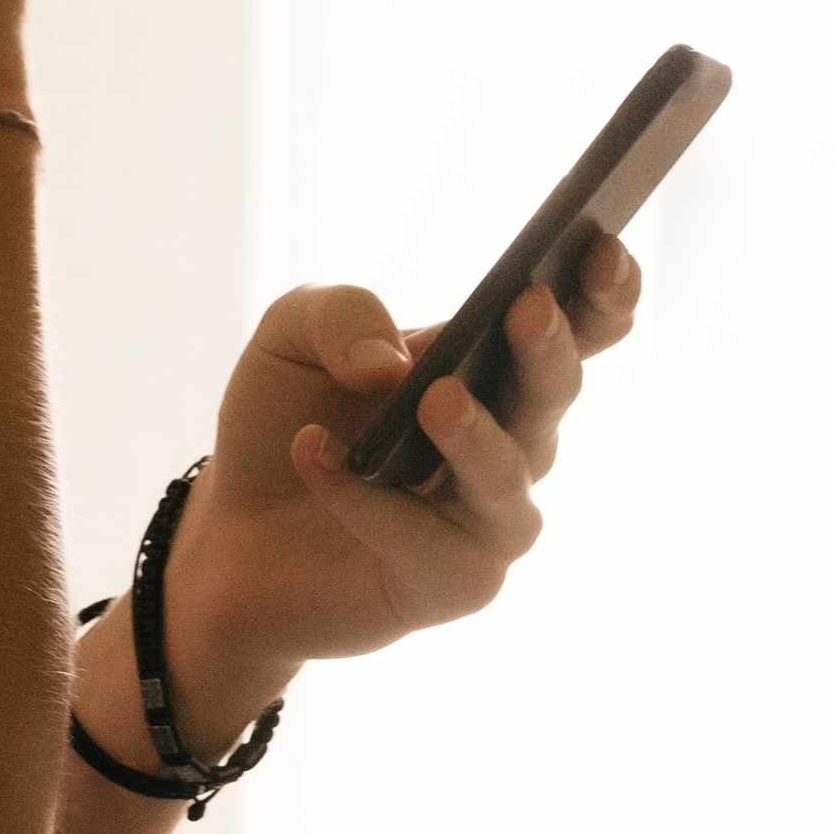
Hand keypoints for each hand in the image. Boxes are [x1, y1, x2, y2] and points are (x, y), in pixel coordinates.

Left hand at [150, 238, 646, 707]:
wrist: (229, 529)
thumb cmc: (287, 416)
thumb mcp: (293, 335)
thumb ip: (340, 316)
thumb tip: (389, 361)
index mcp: (495, 367)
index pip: (580, 326)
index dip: (604, 293)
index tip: (603, 249)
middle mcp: (512, 441)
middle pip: (554, 392)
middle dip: (548, 349)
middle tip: (528, 307)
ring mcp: (489, 519)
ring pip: (509, 479)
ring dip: (477, 438)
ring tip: (436, 399)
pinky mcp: (452, 584)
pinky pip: (430, 546)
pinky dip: (369, 502)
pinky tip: (316, 454)